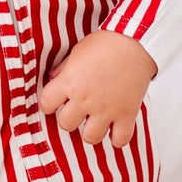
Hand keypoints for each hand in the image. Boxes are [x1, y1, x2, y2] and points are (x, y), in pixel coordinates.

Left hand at [39, 30, 155, 147]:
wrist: (136, 42)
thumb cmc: (107, 43)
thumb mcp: (77, 51)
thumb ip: (64, 68)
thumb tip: (54, 77)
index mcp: (70, 82)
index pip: (46, 104)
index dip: (49, 104)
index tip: (54, 102)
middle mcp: (85, 99)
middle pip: (66, 125)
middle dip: (69, 119)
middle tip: (76, 112)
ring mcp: (106, 109)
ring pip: (90, 138)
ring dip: (91, 131)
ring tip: (95, 122)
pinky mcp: (126, 114)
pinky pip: (120, 139)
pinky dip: (118, 138)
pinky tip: (115, 128)